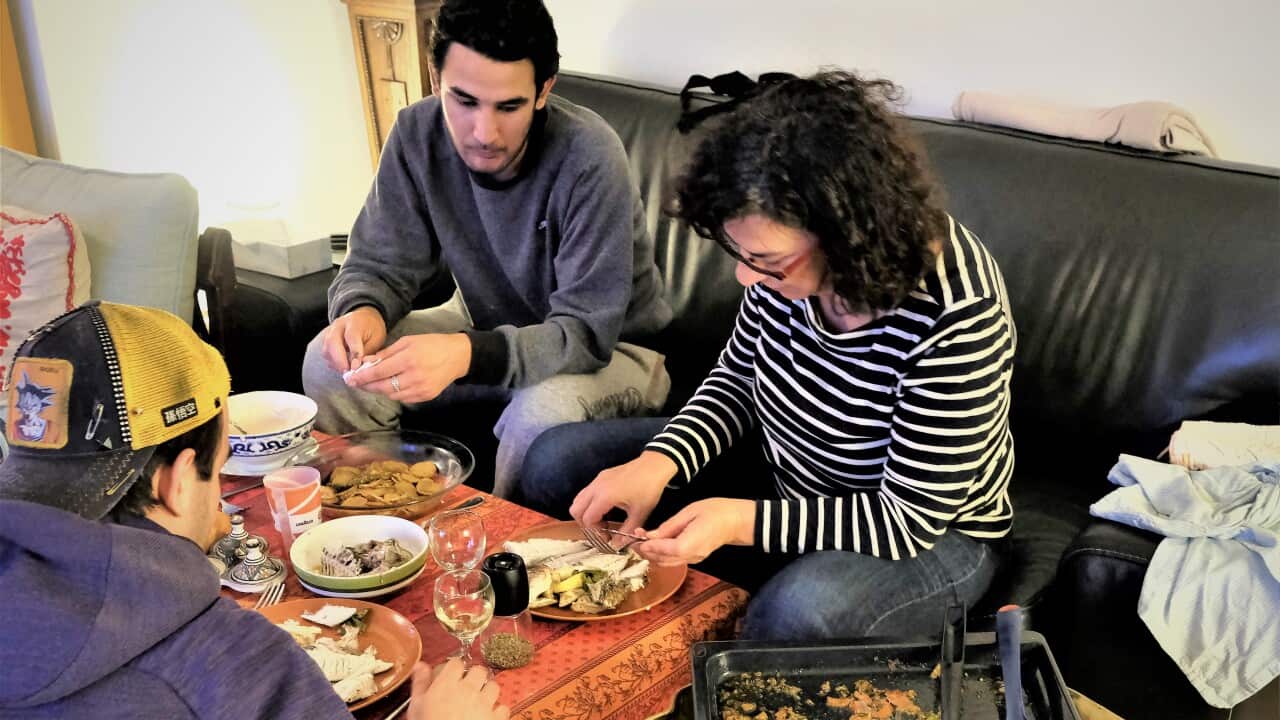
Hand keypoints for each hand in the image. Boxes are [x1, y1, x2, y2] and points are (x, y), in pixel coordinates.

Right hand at [321, 307, 386, 371]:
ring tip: (347, 372)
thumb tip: (358, 367)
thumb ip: (367, 352)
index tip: (356, 367)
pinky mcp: (326, 340)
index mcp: (354, 322)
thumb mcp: (376, 338)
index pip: (352, 337)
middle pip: (333, 342)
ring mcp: (330, 332)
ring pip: (327, 349)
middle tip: (348, 373)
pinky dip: (333, 362)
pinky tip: (343, 367)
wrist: (363, 317)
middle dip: (339, 360)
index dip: (354, 354)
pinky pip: (326, 353)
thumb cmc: (372, 329)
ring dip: (335, 363)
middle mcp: (339, 325)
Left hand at [347, 333, 470, 402]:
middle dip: (366, 385)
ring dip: (378, 390)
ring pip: (391, 394)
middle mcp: (414, 377)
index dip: (361, 377)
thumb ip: (386, 353)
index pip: (378, 372)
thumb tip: (367, 362)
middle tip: (355, 382)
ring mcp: (420, 389)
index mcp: (408, 359)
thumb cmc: (432, 344)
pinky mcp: (425, 396)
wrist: (457, 356)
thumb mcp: (407, 342)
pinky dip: (392, 393)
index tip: (349, 378)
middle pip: (382, 386)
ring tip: (371, 383)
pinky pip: (402, 398)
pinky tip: (389, 386)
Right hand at [408, 658, 507, 719]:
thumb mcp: (417, 706)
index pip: (456, 663)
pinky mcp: (495, 718)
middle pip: (479, 670)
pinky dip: (497, 711)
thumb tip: (420, 666)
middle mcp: (469, 689)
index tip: (451, 674)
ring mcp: (484, 703)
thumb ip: (420, 683)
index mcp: (448, 684)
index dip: (454, 668)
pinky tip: (489, 715)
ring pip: (493, 686)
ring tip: (479, 700)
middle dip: (474, 677)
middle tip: (467, 686)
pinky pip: (503, 708)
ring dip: (488, 691)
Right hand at [570, 451, 675, 532]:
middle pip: (576, 510)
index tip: (606, 537)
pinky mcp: (601, 476)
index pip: (587, 519)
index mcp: (605, 496)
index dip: (594, 532)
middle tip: (600, 531)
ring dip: (585, 513)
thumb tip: (618, 545)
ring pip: (578, 500)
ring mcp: (597, 480)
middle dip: (585, 524)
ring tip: (602, 520)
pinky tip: (606, 508)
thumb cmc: (649, 488)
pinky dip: (589, 503)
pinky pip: (586, 492)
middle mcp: (597, 487)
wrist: (655, 465)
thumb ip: (627, 531)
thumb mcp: (640, 513)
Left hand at [636, 497, 754, 565]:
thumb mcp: (689, 512)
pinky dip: (663, 554)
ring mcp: (694, 559)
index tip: (636, 538)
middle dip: (646, 551)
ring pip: (667, 563)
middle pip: (662, 560)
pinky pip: (675, 560)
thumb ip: (669, 526)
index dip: (648, 546)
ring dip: (653, 554)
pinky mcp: (696, 558)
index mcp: (689, 544)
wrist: (737, 520)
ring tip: (642, 541)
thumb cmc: (716, 511)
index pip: (663, 550)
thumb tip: (651, 535)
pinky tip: (657, 544)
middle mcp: (691, 556)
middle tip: (634, 539)